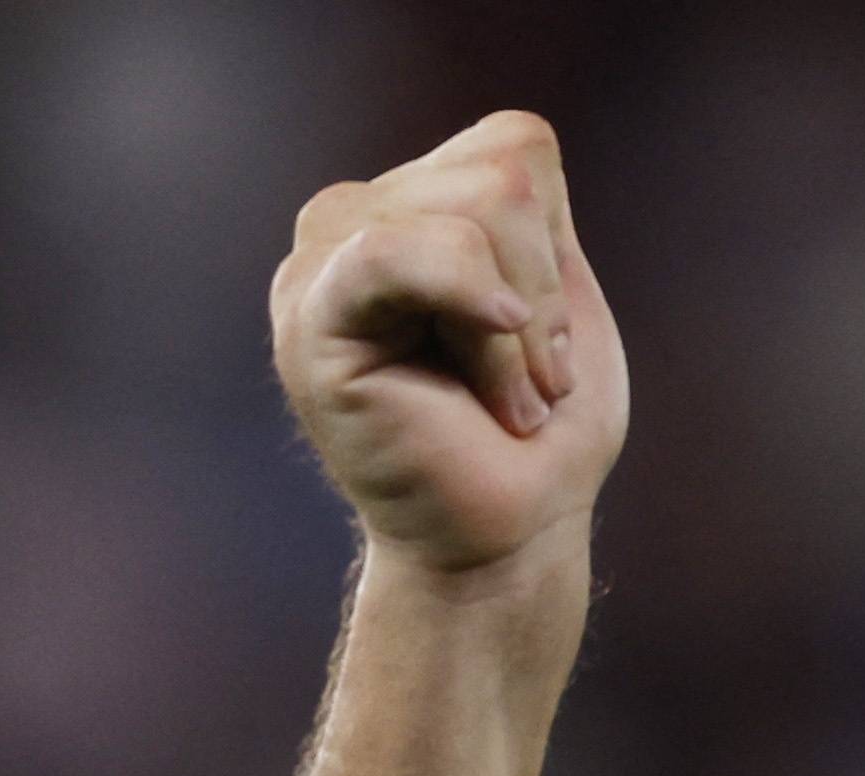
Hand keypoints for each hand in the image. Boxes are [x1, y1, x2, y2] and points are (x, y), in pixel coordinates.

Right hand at [272, 111, 629, 579]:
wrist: (508, 539)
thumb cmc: (536, 434)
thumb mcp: (553, 294)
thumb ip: (523, 203)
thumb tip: (509, 147)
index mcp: (412, 203)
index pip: (515, 148)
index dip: (555, 250)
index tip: (548, 351)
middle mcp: (352, 217)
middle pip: (500, 181)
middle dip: (542, 299)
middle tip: (528, 393)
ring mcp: (319, 260)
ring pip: (473, 214)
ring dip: (516, 333)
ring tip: (500, 404)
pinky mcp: (308, 316)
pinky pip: (390, 251)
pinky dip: (464, 298)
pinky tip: (492, 355)